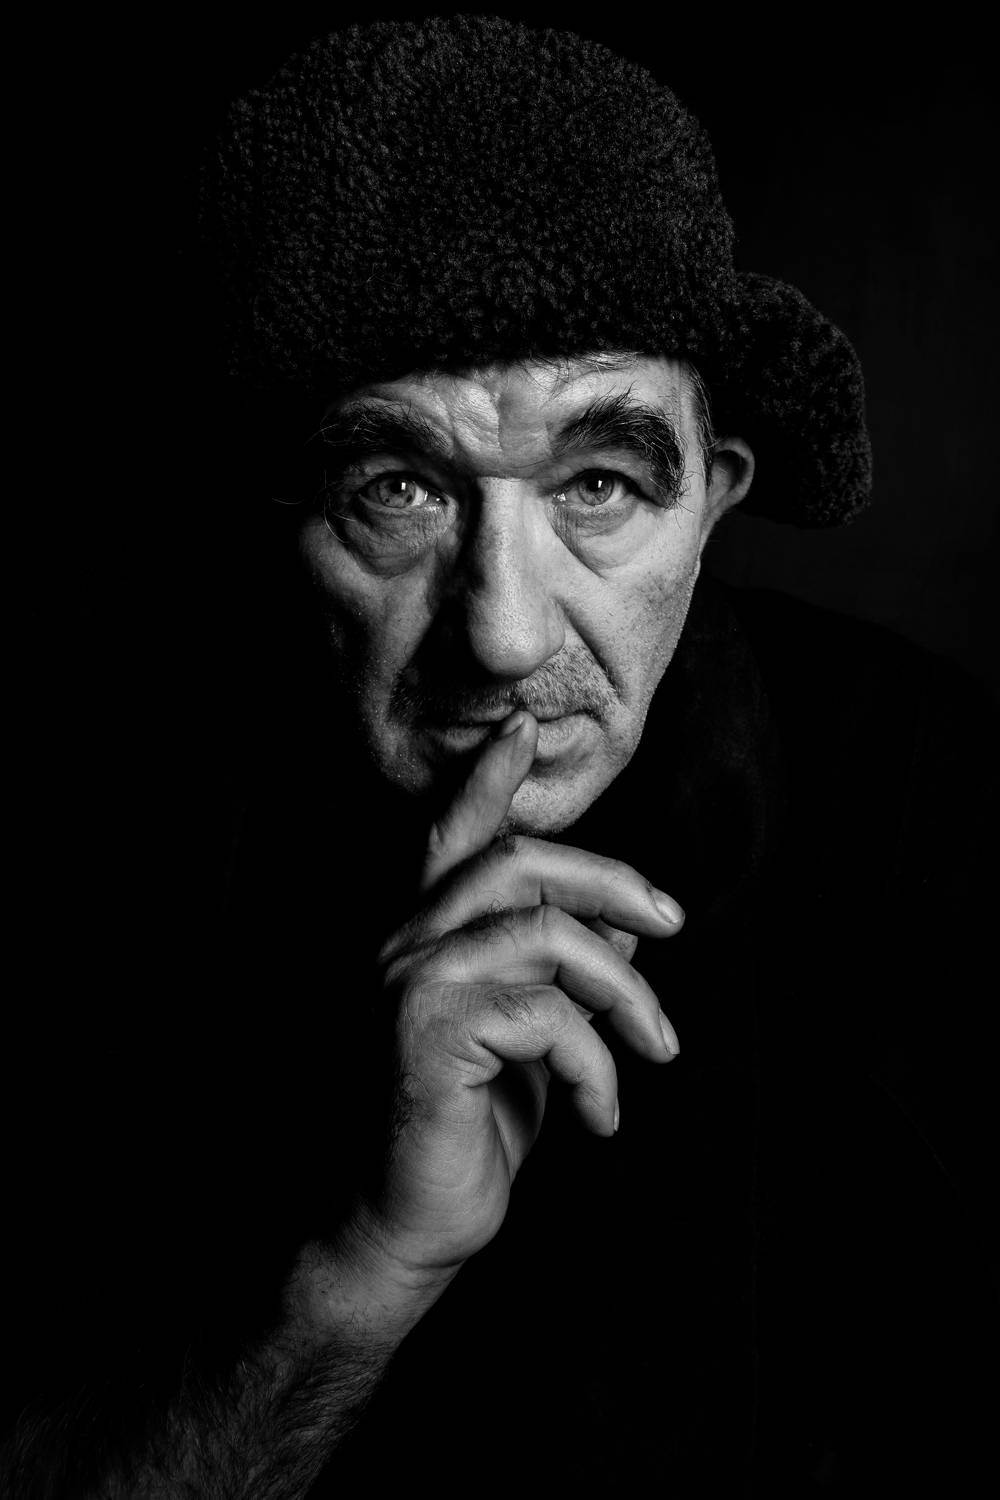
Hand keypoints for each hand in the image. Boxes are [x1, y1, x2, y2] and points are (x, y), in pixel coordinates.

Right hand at [320, 710, 682, 1326]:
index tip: (525, 728)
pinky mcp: (427, 1031)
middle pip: (516, 862)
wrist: (409, 1229)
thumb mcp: (538, 1045)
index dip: (488, 781)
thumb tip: (634, 930)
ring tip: (657, 1050)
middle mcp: (405, 945)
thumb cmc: (472, 1133)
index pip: (453, 837)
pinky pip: (547, 1015)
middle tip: (676, 920)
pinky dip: (598, 1066)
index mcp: (427, 939)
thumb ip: (570, 980)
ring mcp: (410, 983)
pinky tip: (604, 1120)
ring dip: (625, 990)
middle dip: (611, 881)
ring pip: (545, 933)